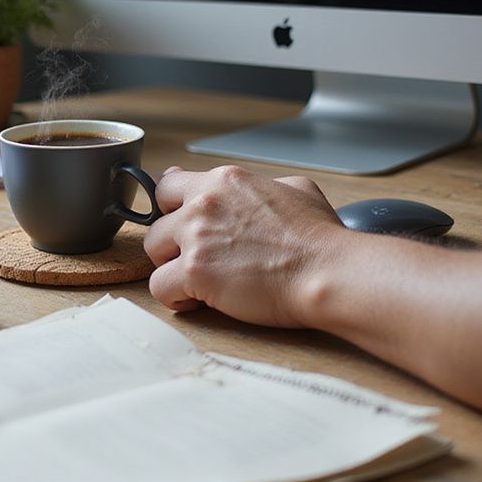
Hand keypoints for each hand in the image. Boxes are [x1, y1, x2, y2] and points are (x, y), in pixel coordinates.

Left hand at [143, 165, 347, 325]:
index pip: (168, 185)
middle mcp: (204, 202)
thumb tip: (257, 186)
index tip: (180, 225)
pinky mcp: (195, 271)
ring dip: (170, 268)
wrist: (328, 271)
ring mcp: (196, 236)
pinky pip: (159, 286)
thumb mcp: (296, 189)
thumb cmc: (320, 237)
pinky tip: (197, 301)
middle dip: (173, 244)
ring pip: (152, 251)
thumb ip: (264, 184)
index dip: (171, 208)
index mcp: (225, 181)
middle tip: (198, 260)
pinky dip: (174, 297)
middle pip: (157, 222)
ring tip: (198, 282)